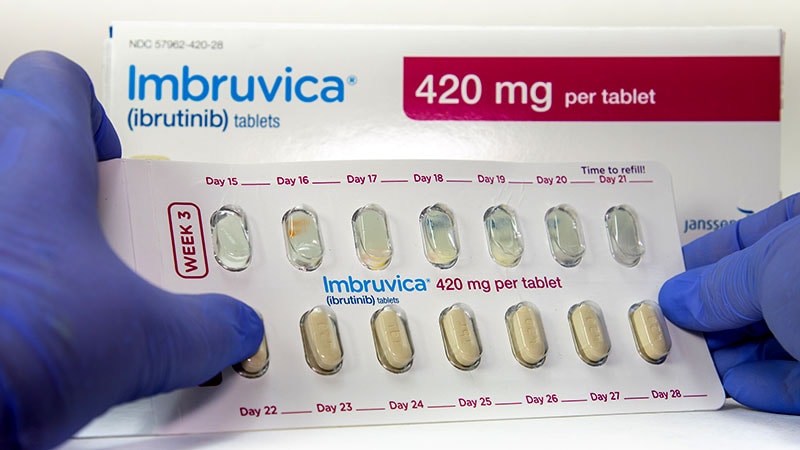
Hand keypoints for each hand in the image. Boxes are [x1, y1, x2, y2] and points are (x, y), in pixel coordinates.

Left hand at [0, 52, 263, 449]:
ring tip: (44, 279)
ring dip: (15, 219)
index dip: (90, 116)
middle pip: (11, 131)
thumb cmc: (18, 339)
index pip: (54, 77)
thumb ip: (205, 329)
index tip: (109, 170)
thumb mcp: (141, 340)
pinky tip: (11, 314)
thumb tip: (240, 331)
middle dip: (50, 175)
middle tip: (83, 232)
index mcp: (34, 155)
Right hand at [659, 193, 799, 413]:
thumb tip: (678, 298)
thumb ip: (716, 287)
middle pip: (750, 296)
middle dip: (705, 316)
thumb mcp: (770, 271)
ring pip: (768, 339)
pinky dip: (758, 384)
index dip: (697, 261)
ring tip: (685, 362)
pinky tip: (730, 384)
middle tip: (662, 328)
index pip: (743, 241)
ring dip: (724, 354)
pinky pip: (793, 379)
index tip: (659, 280)